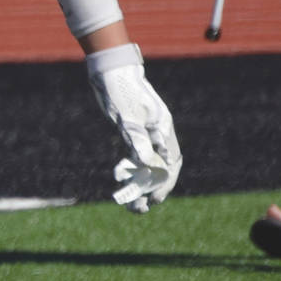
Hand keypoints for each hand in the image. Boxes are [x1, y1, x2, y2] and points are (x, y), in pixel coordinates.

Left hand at [84, 44, 181, 211]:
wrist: (109, 71)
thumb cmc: (119, 89)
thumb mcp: (126, 115)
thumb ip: (136, 137)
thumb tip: (143, 161)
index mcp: (162, 129)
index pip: (170, 163)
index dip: (165, 183)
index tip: (156, 200)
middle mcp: (157, 133)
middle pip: (161, 167)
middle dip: (153, 190)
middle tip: (142, 209)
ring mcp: (146, 132)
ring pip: (147, 163)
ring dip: (141, 184)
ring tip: (131, 204)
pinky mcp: (132, 131)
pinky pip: (135, 156)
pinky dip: (131, 170)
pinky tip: (122, 181)